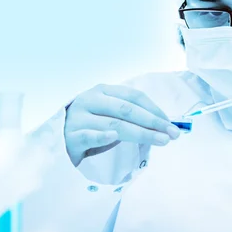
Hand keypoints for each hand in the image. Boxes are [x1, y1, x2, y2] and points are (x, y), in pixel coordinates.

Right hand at [65, 84, 179, 165]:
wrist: (58, 141)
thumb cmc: (90, 128)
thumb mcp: (109, 115)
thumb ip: (131, 116)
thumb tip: (165, 124)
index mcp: (103, 91)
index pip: (134, 96)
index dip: (155, 109)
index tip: (171, 124)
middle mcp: (90, 100)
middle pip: (127, 110)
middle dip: (153, 122)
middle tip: (172, 134)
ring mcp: (79, 118)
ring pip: (114, 124)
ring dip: (141, 133)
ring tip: (160, 141)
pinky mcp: (70, 136)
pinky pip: (89, 136)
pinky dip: (103, 136)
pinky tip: (114, 137)